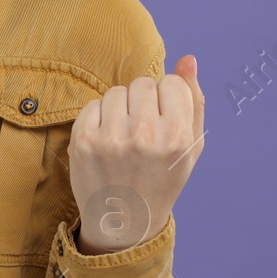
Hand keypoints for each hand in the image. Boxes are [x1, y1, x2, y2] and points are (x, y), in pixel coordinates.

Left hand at [68, 54, 205, 254]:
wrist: (125, 219)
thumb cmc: (163, 178)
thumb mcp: (190, 145)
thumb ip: (193, 100)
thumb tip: (188, 58)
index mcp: (177, 136)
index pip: (172, 83)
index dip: (169, 98)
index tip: (165, 119)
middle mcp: (144, 135)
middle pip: (142, 83)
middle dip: (144, 100)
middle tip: (144, 128)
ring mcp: (110, 138)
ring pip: (116, 91)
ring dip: (121, 106)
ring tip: (126, 134)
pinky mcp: (82, 140)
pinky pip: (93, 104)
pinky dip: (100, 116)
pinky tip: (108, 139)